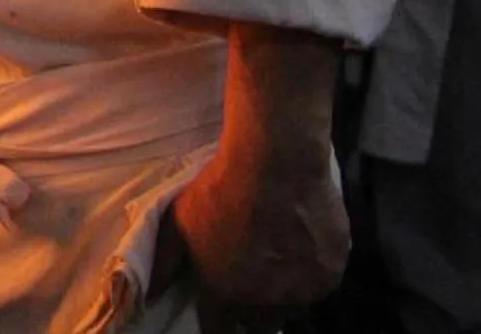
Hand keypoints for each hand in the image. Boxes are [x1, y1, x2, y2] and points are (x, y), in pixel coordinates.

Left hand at [167, 131, 347, 330]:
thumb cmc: (218, 191)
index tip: (219, 312)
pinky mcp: (331, 276)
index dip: (218, 323)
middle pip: (258, 325)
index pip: (219, 330)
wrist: (276, 164)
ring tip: (272, 268)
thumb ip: (163, 265)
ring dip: (280, 298)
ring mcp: (301, 292)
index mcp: (223, 294)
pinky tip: (296, 252)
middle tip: (247, 287)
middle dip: (250, 315)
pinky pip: (317, 288)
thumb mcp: (176, 223)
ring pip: (290, 310)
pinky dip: (306, 278)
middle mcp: (264, 303)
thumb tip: (149, 296)